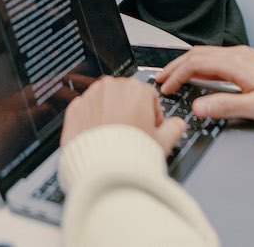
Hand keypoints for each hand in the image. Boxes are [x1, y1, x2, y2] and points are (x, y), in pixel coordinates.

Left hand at [60, 76, 184, 155]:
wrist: (104, 168)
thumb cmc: (133, 153)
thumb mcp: (163, 142)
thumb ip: (174, 129)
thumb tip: (178, 125)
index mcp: (135, 89)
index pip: (149, 95)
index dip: (153, 113)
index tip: (151, 126)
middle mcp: (111, 86)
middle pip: (125, 95)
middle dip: (131, 109)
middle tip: (134, 132)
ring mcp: (91, 95)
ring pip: (105, 99)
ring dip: (111, 111)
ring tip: (116, 135)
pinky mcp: (75, 107)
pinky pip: (87, 109)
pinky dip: (93, 118)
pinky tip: (100, 135)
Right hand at [155, 45, 253, 125]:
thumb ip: (224, 106)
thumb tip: (197, 107)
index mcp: (235, 63)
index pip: (195, 64)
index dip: (176, 75)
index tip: (166, 87)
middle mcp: (236, 55)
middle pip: (195, 55)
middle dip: (174, 66)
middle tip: (160, 78)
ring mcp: (241, 56)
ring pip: (204, 54)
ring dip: (185, 64)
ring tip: (173, 75)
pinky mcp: (246, 60)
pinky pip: (214, 57)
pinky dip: (198, 64)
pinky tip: (197, 73)